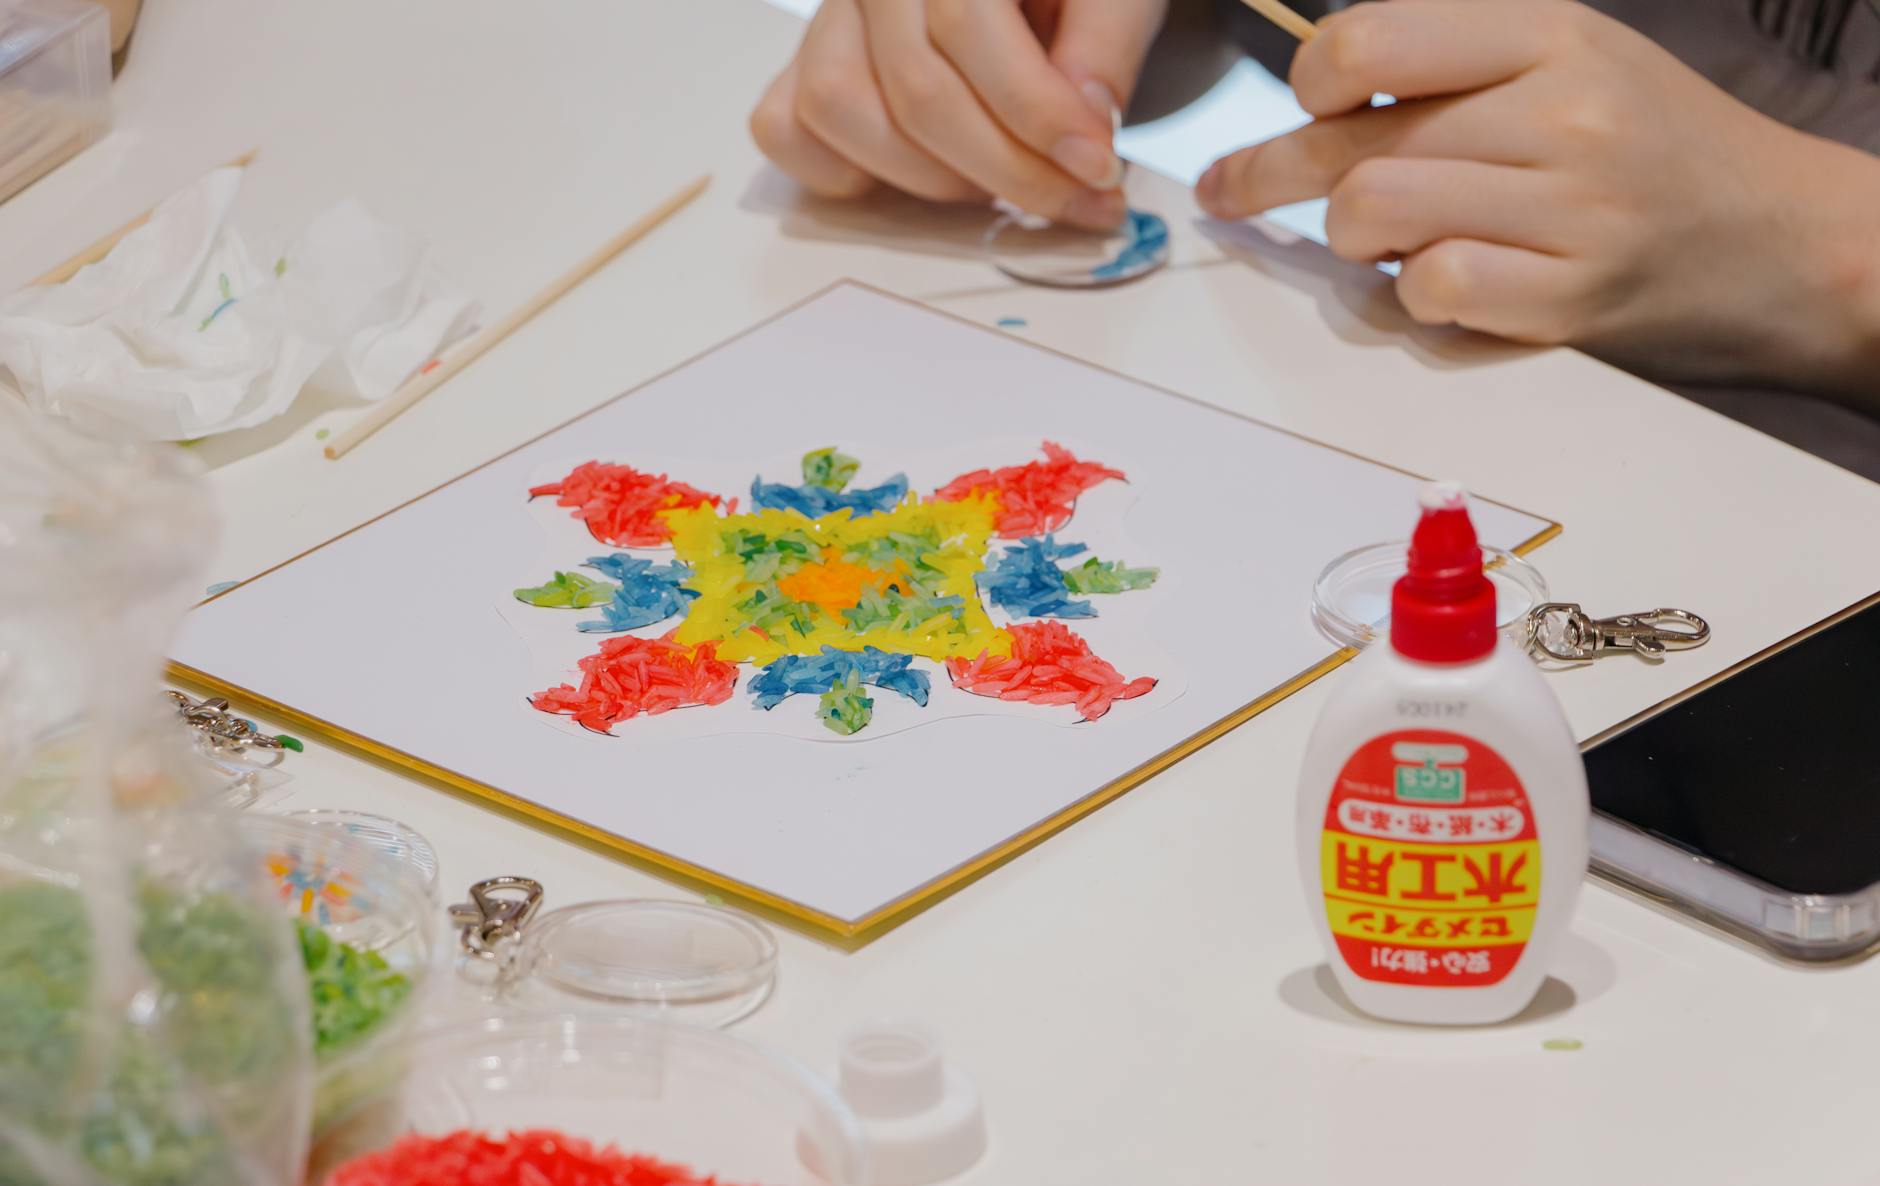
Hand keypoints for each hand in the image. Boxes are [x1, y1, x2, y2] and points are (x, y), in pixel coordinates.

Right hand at [749, 0, 1167, 229]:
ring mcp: (826, 23)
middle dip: (1008, 169)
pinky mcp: (800, 70)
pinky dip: (842, 173)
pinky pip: (784, 128)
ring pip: (837, 109)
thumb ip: (1106, 43)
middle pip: (915, 90)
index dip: (1036, 111)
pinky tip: (919, 173)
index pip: (968, 27)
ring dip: (928, 175)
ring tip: (994, 179)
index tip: (1097, 168)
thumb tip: (1084, 122)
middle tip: (1076, 199)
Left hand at [1197, 0, 1879, 395]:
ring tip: (1383, 241)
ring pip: (1371, 216)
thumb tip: (1312, 94)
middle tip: (1229, 190)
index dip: (1309, 81)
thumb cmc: (1645, 145)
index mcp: (1548, 32)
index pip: (1368, 43)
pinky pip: (1427, 292)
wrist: (1775, 237)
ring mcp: (1569, 208)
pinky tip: (1438, 286)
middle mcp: (1559, 111)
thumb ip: (1449, 62)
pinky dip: (1410, 298)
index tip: (1303, 104)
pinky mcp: (1570, 297)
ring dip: (1353, 240)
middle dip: (1265, 173)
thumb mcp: (1564, 58)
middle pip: (1349, 146)